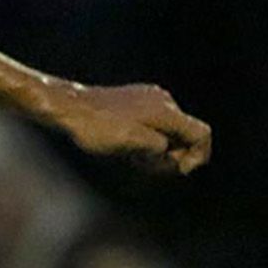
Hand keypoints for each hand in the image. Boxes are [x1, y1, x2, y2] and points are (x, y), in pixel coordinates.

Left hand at [50, 83, 210, 174]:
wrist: (66, 106)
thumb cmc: (95, 126)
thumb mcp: (132, 144)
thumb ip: (159, 149)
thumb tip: (168, 153)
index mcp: (166, 110)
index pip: (201, 133)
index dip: (197, 156)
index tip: (179, 170)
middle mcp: (162, 100)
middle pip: (185, 133)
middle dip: (173, 154)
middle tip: (146, 166)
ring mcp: (147, 97)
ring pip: (167, 130)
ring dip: (158, 148)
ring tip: (132, 157)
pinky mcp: (134, 100)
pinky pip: (153, 123)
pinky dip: (147, 138)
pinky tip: (125, 146)